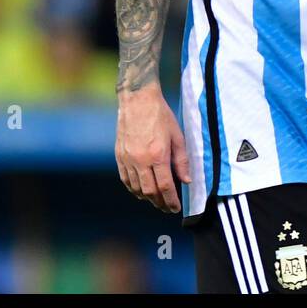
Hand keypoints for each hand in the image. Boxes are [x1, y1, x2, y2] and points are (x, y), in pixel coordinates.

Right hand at [115, 86, 190, 212]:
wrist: (138, 99)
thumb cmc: (160, 115)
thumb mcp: (177, 136)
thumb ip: (182, 160)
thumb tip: (186, 180)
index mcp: (158, 155)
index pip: (165, 186)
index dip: (171, 200)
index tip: (175, 208)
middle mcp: (141, 160)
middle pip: (149, 191)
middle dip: (159, 203)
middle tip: (166, 207)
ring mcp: (128, 158)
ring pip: (136, 188)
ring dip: (146, 198)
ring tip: (155, 200)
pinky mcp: (119, 155)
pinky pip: (125, 179)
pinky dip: (132, 189)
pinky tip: (140, 191)